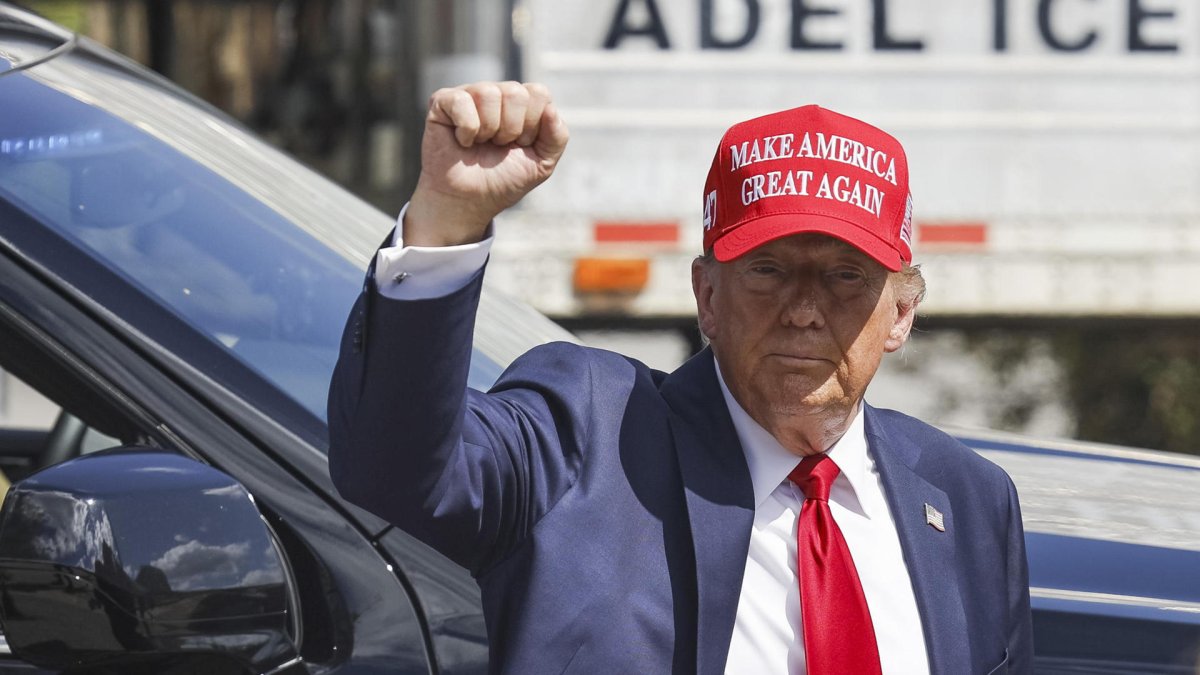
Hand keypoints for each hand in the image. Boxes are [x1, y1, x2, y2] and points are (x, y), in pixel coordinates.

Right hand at [404, 81, 568, 246]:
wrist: (468, 202)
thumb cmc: (503, 180)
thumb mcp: (541, 164)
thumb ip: (557, 137)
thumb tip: (550, 109)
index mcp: (521, 103)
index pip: (538, 92)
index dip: (532, 125)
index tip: (520, 144)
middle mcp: (496, 93)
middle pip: (515, 92)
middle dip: (511, 129)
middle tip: (498, 146)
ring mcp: (468, 95)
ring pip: (489, 93)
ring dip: (488, 130)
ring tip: (480, 144)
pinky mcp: (442, 101)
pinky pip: (462, 101)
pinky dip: (466, 129)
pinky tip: (462, 141)